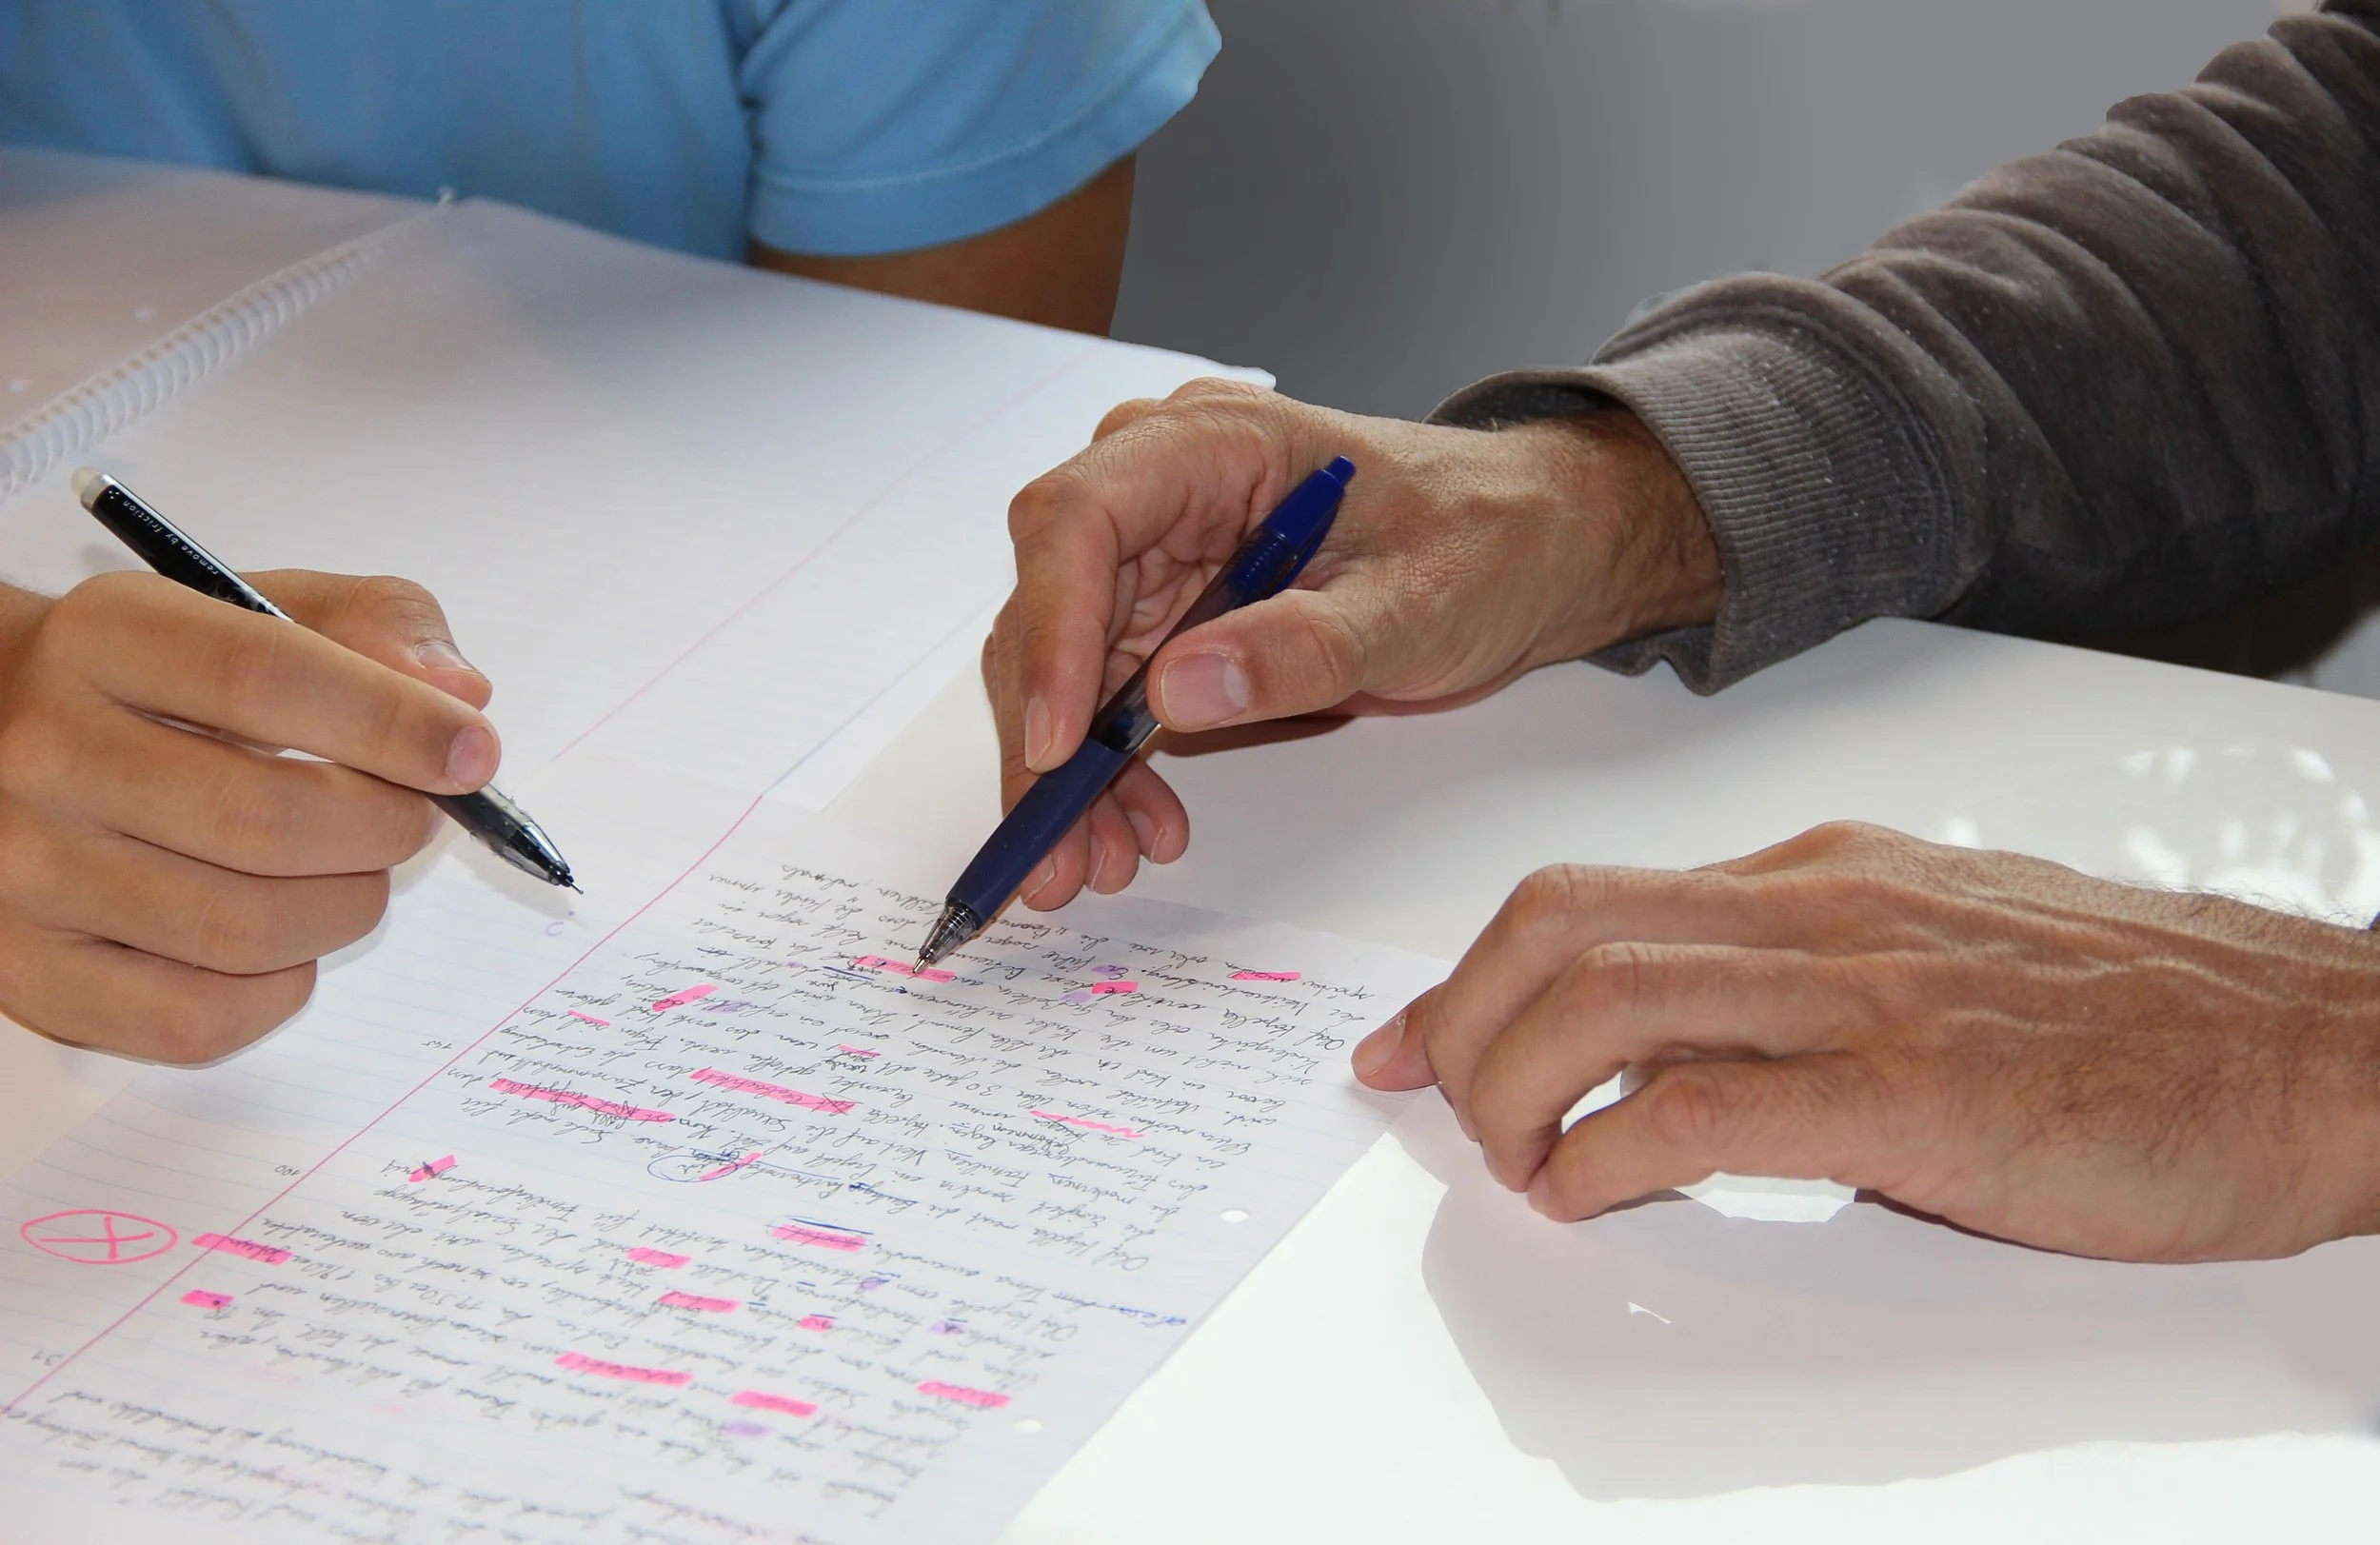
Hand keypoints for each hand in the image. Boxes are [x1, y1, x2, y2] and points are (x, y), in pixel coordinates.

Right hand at [0, 570, 500, 1062]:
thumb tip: (458, 697)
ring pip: (244, 929)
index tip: (471, 752)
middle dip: (384, 827)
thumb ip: (374, 625)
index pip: (265, 678)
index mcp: (103, 639)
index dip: (394, 723)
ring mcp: (23, 873)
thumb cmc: (164, 677)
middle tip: (409, 816)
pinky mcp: (30, 974)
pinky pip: (199, 1018)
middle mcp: (42, 754)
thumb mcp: (256, 605)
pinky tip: (282, 937)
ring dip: (344, 906)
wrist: (0, 737)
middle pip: (264, 820)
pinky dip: (280, 987)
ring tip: (346, 870)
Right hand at [983, 379, 1720, 909]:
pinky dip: (1111, 765)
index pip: (1079, 519)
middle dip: (1046, 732)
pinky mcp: (1170, 610)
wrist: (1534, 546)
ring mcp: (1159, 550)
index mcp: (1210, 441)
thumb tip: (1174, 691)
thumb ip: (1301, 646)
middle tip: (1058, 848)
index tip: (1060, 741)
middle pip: (1048, 601)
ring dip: (1070, 768)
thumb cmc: (1488, 543)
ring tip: (1099, 862)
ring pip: (1064, 661)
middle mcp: (1161, 485)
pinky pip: (1109, 692)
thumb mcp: (1416, 605)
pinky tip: (1140, 825)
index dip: (1050, 631)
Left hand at [1352, 822, 2379, 1262]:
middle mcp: (1822, 906)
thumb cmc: (2143, 1018)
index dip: (1465, 973)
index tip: (1407, 1040)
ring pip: (1602, 997)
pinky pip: (1700, 1104)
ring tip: (1519, 1161)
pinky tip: (1596, 1193)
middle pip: (1556, 928)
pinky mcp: (1912, 1091)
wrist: (2318, 1050)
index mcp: (1821, 873)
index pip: (1585, 895)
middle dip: (1461, 1023)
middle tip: (1445, 1107)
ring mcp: (1864, 990)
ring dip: (1515, 1089)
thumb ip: (1807, 978)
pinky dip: (1608, 1156)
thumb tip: (1679, 1044)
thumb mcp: (1940, 954)